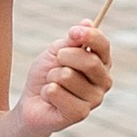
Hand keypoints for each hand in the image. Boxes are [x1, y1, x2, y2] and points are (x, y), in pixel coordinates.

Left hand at [20, 20, 111, 134]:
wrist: (33, 103)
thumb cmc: (47, 75)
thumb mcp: (57, 51)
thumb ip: (72, 40)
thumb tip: (87, 22)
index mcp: (101, 63)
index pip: (103, 45)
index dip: (89, 36)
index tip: (73, 31)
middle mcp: (103, 82)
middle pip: (89, 61)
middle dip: (64, 57)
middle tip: (56, 62)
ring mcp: (94, 99)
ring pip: (67, 76)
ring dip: (52, 77)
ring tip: (53, 84)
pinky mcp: (80, 114)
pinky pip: (56, 92)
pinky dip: (46, 91)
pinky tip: (50, 98)